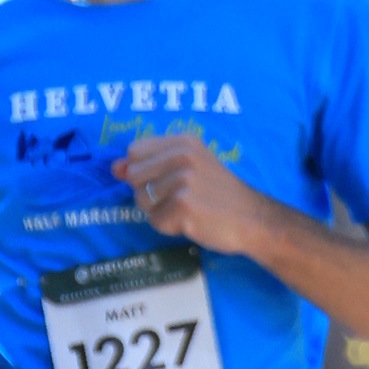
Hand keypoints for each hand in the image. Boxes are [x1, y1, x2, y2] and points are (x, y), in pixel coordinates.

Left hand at [115, 136, 262, 255]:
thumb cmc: (219, 193)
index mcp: (183, 141)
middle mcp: (182, 156)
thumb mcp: (189, 167)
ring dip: (160, 212)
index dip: (143, 170)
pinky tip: (192, 221)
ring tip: (188, 209)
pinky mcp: (183, 206)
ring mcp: (183, 181)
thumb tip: (115, 168)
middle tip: (181, 198)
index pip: (135, 151)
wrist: (253, 218)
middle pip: (134, 177)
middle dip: (150, 193)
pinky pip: (156, 221)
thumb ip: (150, 163)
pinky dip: (170, 227)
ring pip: (142, 201)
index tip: (167, 180)